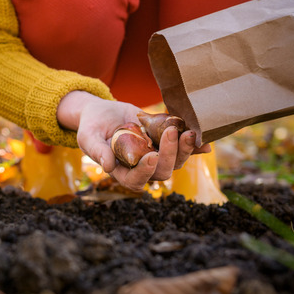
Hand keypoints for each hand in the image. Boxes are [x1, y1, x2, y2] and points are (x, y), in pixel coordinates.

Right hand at [57, 91, 209, 191]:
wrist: (103, 113)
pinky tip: (205, 143)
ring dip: (184, 150)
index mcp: (121, 171)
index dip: (145, 172)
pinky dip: (194, 147)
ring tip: (188, 132)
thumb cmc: (91, 127)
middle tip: (171, 133)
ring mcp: (155, 155)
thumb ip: (97, 151)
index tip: (151, 156)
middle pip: (161, 172)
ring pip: (175, 162)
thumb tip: (108, 166)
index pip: (135, 180)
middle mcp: (141, 167)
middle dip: (169, 155)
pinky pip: (182, 148)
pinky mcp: (164, 143)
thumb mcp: (88, 136)